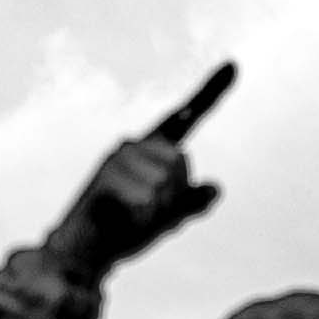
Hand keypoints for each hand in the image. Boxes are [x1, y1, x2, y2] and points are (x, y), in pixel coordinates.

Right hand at [45, 63, 233, 282]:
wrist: (84, 254)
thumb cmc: (122, 233)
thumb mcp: (166, 220)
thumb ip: (190, 204)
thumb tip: (215, 187)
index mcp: (149, 151)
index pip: (184, 119)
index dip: (210, 92)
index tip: (234, 64)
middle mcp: (132, 145)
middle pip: (182, 164)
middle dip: (172, 198)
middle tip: (143, 213)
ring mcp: (118, 157)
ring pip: (166, 182)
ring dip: (155, 211)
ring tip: (130, 216)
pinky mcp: (106, 174)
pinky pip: (148, 199)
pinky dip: (141, 218)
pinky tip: (121, 219)